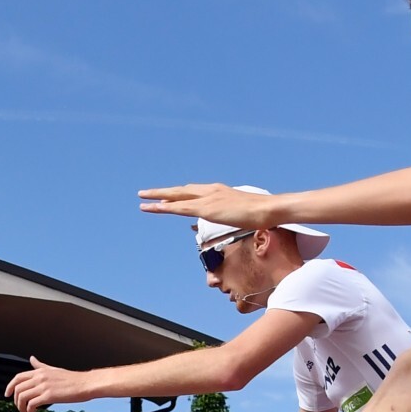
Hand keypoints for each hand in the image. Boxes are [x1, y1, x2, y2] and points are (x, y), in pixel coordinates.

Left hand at [7, 359, 82, 411]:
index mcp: (40, 372)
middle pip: (18, 389)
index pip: (18, 377)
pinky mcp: (49, 396)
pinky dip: (29, 410)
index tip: (7, 395)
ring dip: (21, 407)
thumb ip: (40, 366)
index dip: (9, 386)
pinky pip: (32, 404)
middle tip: (20, 408)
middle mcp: (39, 378)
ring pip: (22, 397)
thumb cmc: (71, 379)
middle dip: (16, 401)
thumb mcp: (53, 369)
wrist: (85, 384)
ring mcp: (44, 386)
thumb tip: (32, 358)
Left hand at [139, 183, 278, 226]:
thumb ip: (229, 215)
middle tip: (146, 193)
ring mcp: (207, 198)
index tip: (167, 196)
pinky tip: (154, 207)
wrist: (268, 209)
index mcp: (218, 191)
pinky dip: (166, 207)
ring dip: (159, 198)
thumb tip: (226, 220)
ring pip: (177, 197)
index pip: (193, 192)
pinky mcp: (206, 208)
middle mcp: (210, 191)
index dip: (179, 194)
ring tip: (143, 199)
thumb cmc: (260, 214)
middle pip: (181, 191)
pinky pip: (181, 208)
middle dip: (163, 192)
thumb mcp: (240, 214)